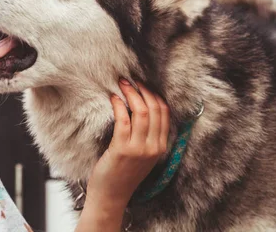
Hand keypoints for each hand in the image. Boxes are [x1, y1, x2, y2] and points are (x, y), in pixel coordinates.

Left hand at [75, 79, 169, 231]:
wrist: (111, 196)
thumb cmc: (123, 173)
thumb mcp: (142, 155)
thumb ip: (146, 136)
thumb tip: (141, 108)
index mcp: (161, 147)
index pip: (165, 113)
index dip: (155, 95)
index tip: (144, 84)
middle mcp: (154, 147)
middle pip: (155, 109)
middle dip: (143, 90)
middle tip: (132, 79)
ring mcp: (139, 149)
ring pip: (141, 112)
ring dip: (130, 94)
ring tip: (122, 84)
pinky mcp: (122, 149)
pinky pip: (123, 120)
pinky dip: (119, 105)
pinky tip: (113, 98)